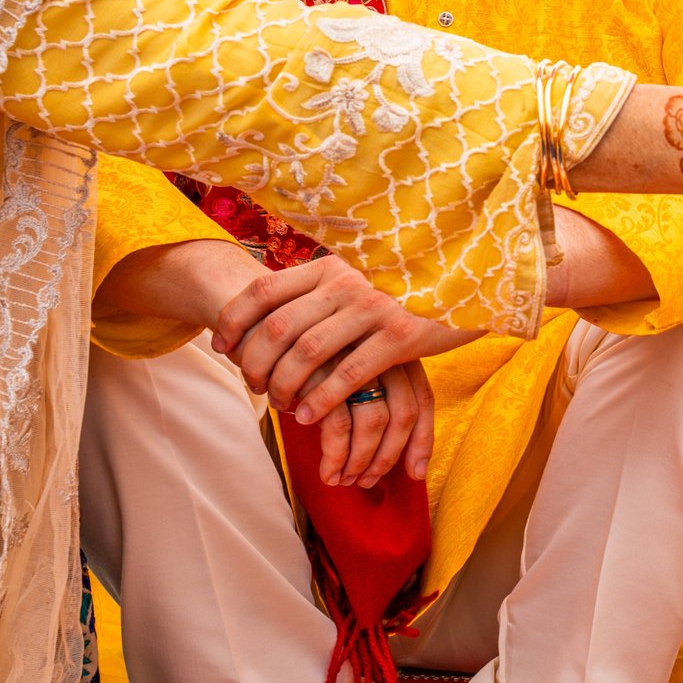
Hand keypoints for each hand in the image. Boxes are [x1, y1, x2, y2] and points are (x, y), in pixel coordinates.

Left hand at [213, 252, 470, 432]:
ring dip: (284, 386)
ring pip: (307, 354)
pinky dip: (321, 399)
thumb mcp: (356, 281)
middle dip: (255, 363)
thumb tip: (267, 313)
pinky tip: (307, 415)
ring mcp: (374, 308)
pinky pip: (348, 374)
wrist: (462, 287)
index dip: (234, 320)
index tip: (221, 346)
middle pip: (278, 327)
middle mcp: (347, 283)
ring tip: (279, 404)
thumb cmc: (400, 293)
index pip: (264, 290)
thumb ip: (319, 292)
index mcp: (329, 267)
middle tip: (253, 386)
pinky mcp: (401, 336)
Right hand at [307, 361, 434, 488]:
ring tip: (342, 480)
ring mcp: (355, 359)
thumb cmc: (304, 353)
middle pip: (404, 414)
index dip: (423, 440)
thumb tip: (391, 449)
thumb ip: (368, 396)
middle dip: (387, 457)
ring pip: (374, 422)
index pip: (422, 398)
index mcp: (392, 349)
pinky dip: (335, 456)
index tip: (416, 471)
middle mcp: (380, 350)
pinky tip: (326, 471)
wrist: (259, 321)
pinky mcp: (325, 371)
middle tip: (366, 481)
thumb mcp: (341, 370)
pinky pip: (340, 425)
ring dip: (360, 461)